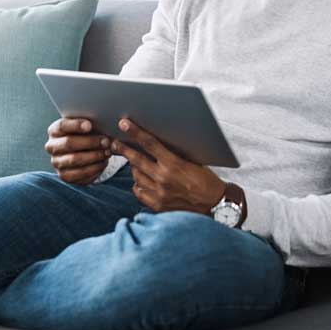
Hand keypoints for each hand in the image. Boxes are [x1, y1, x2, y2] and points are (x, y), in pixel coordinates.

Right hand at [45, 117, 112, 184]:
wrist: (84, 154)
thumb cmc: (86, 136)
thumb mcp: (87, 127)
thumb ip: (92, 124)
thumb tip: (106, 124)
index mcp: (54, 131)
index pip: (62, 126)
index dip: (75, 125)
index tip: (89, 125)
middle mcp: (52, 146)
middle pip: (69, 143)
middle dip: (90, 142)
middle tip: (106, 141)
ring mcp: (57, 162)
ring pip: (75, 159)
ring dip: (94, 156)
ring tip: (107, 152)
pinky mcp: (64, 175)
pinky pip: (80, 173)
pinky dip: (94, 167)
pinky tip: (103, 162)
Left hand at [111, 118, 225, 213]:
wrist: (216, 205)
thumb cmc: (207, 180)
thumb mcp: (193, 161)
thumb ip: (173, 154)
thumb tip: (155, 143)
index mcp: (174, 164)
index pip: (149, 143)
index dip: (135, 132)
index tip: (123, 124)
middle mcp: (164, 179)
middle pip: (136, 160)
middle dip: (123, 149)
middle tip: (114, 142)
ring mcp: (159, 193)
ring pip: (136, 176)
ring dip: (134, 167)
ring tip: (136, 162)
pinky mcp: (158, 205)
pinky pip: (139, 192)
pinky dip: (138, 184)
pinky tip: (142, 180)